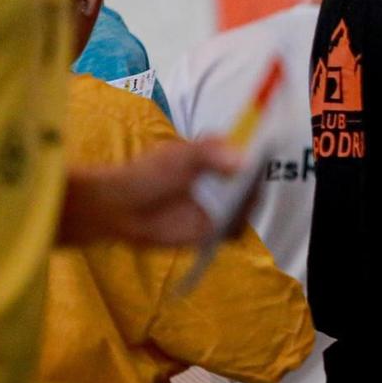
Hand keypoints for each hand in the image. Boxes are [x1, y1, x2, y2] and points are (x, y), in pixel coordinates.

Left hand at [61, 137, 241, 246]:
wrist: (121, 208)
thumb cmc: (148, 175)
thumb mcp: (181, 156)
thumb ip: (212, 153)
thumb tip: (245, 161)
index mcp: (219, 156)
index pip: (251, 152)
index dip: (259, 154)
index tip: (260, 156)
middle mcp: (225, 181)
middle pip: (255, 181)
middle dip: (255, 182)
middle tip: (245, 186)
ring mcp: (221, 206)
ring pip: (250, 205)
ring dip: (247, 205)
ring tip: (232, 204)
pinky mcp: (214, 230)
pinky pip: (235, 230)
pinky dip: (235, 227)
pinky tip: (223, 221)